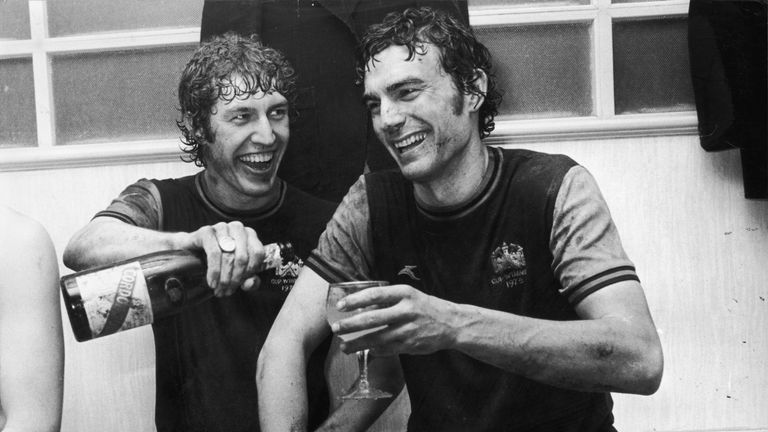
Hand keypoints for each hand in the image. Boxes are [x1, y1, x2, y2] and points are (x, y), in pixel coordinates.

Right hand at [185, 221, 264, 296]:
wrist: (190, 252)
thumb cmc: (217, 261)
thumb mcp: (235, 272)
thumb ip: (248, 279)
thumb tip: (250, 283)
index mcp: (249, 235)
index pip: (258, 253)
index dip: (250, 272)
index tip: (241, 284)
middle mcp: (237, 228)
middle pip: (243, 257)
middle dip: (235, 279)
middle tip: (227, 291)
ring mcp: (222, 227)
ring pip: (229, 257)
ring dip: (224, 278)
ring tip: (219, 289)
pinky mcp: (207, 231)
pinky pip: (214, 253)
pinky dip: (214, 271)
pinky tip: (212, 282)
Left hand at [331, 284, 457, 355]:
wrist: (451, 324)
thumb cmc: (424, 307)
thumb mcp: (409, 296)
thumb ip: (388, 301)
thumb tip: (360, 306)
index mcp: (404, 293)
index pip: (375, 295)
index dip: (355, 300)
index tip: (341, 306)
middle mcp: (406, 310)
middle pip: (373, 318)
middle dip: (351, 324)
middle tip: (336, 328)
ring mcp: (409, 329)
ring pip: (377, 338)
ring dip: (358, 343)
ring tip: (344, 346)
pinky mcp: (411, 344)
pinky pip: (387, 349)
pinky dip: (374, 350)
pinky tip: (366, 351)